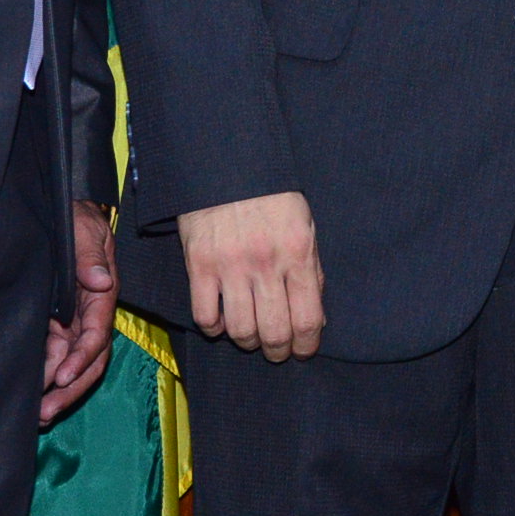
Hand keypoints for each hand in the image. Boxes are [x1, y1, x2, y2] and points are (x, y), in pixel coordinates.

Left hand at [42, 201, 120, 421]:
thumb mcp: (85, 230)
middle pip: (88, 360)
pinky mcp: (54, 325)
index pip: (96, 334)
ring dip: (58, 391)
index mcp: (100, 296)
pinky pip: (53, 356)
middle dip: (71, 388)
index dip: (82, 357)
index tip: (63, 376)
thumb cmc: (78, 220)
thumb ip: (90, 255)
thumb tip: (99, 282)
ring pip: (70, 364)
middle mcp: (88, 314)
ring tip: (38, 415)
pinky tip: (30, 394)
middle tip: (47, 411)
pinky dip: (45, 376)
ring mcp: (72, 322)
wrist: (62, 215)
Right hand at [180, 190, 323, 360]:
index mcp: (298, 253)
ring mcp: (230, 265)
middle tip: (277, 350)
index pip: (307, 319)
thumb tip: (315, 318)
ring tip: (251, 336)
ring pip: (240, 330)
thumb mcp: (305, 226)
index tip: (303, 351)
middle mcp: (266, 263)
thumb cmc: (272, 197)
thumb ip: (311, 272)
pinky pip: (204, 316)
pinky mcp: (199, 264)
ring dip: (247, 342)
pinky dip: (214, 327)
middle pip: (274, 332)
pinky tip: (222, 321)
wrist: (228, 164)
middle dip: (278, 351)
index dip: (306, 345)